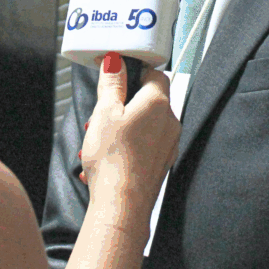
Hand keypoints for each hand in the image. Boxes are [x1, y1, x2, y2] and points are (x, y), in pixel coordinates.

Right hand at [79, 53, 179, 222]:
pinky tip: (105, 160)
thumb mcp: (104, 112)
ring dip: (122, 129)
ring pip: (144, 126)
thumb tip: (115, 62)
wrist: (122, 206)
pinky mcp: (161, 165)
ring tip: (98, 142)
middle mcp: (170, 123)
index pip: (155, 74)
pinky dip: (126, 148)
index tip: (118, 80)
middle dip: (123, 106)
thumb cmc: (113, 160)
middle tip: (101, 117)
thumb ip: (112, 84)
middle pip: (148, 102)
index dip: (136, 73)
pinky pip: (144, 147)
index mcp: (158, 104)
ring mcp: (168, 146)